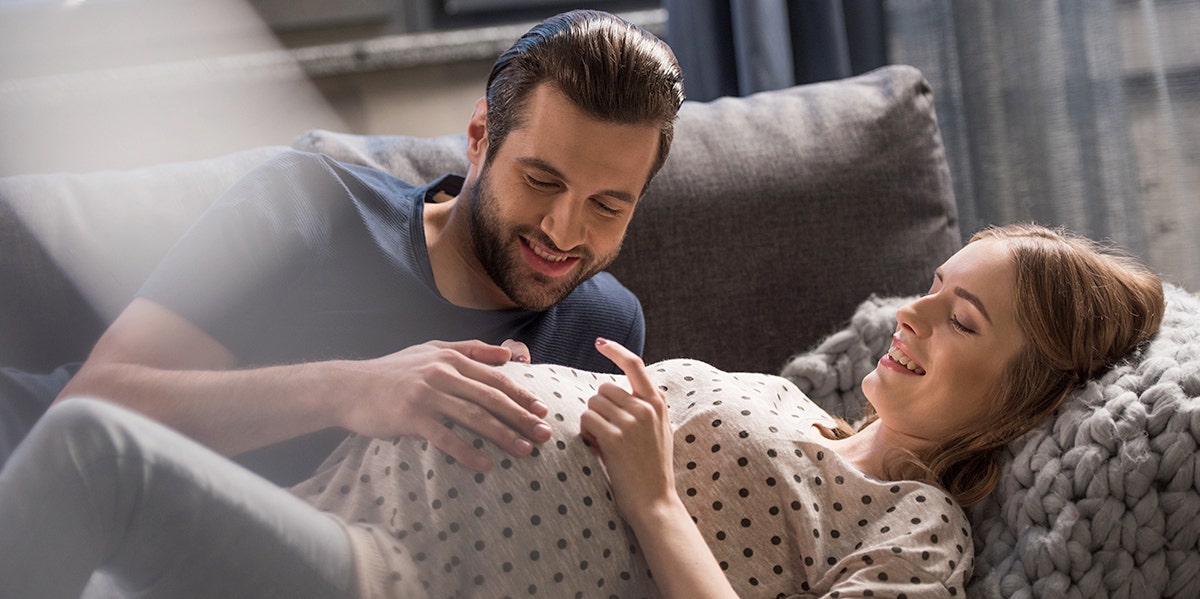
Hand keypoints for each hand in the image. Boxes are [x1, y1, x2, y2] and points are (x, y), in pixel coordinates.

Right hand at [335, 340, 551, 471]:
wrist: (349, 387)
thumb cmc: (393, 371)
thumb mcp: (430, 350)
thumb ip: (469, 350)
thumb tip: (507, 354)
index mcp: (450, 358)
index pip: (495, 378)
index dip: (521, 395)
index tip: (542, 410)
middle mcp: (442, 374)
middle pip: (491, 398)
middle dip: (521, 417)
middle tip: (544, 434)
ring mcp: (426, 395)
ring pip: (473, 417)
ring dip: (502, 435)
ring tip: (524, 450)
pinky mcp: (411, 416)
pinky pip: (445, 437)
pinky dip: (467, 451)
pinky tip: (485, 464)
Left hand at [580, 338, 676, 517]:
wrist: (655, 502)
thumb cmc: (653, 470)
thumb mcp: (662, 432)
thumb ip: (649, 409)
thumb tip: (633, 389)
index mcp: (657, 404)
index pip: (635, 365)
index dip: (616, 350)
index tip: (600, 342)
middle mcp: (646, 408)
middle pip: (604, 388)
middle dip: (598, 407)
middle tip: (605, 431)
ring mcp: (631, 422)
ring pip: (593, 403)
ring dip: (591, 421)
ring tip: (603, 442)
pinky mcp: (615, 438)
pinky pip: (587, 420)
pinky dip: (586, 433)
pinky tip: (596, 447)